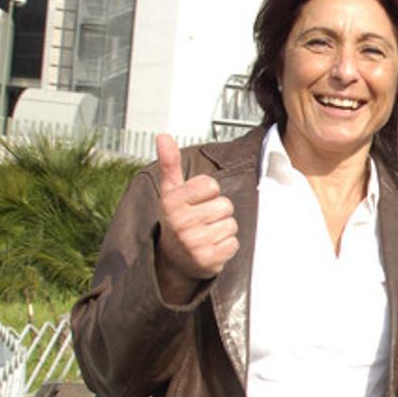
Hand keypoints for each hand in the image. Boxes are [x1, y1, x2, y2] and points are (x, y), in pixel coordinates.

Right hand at [154, 134, 238, 300]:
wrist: (173, 259)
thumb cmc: (176, 220)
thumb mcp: (171, 192)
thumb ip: (170, 164)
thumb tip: (163, 136)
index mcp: (172, 202)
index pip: (211, 185)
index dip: (209, 192)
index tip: (197, 201)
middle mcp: (181, 222)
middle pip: (225, 205)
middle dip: (218, 212)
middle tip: (202, 220)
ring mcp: (193, 242)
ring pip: (231, 224)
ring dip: (223, 229)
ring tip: (207, 233)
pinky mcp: (207, 260)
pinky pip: (233, 244)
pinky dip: (226, 246)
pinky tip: (211, 247)